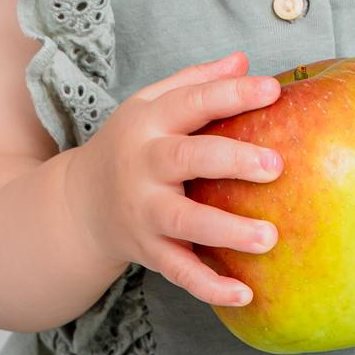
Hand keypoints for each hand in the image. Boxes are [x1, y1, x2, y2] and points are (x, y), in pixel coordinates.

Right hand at [71, 51, 281, 312]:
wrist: (78, 205)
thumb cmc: (131, 147)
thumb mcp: (150, 106)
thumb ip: (196, 83)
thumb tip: (244, 61)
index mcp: (148, 124)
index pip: (191, 103)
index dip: (231, 94)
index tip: (273, 90)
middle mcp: (142, 166)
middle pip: (185, 159)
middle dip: (230, 161)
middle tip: (276, 166)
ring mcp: (144, 212)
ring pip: (183, 222)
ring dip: (226, 230)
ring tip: (270, 237)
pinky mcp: (148, 251)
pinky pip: (179, 271)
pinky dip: (209, 286)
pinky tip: (244, 293)